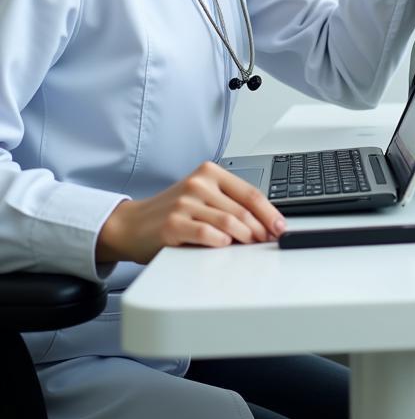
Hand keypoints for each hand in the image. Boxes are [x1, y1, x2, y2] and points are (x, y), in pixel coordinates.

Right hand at [96, 161, 286, 264]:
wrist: (130, 224)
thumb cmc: (171, 213)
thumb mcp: (202, 198)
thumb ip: (228, 202)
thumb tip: (264, 221)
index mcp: (210, 172)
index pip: (250, 192)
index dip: (269, 212)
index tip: (279, 226)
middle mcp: (198, 183)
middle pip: (242, 209)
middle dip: (261, 229)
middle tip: (268, 241)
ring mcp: (185, 202)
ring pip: (229, 221)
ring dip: (245, 237)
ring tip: (251, 246)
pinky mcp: (173, 223)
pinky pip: (207, 233)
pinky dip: (221, 242)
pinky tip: (225, 246)